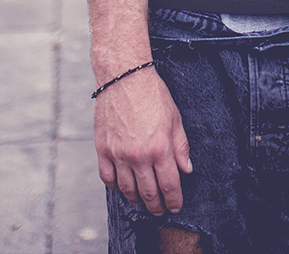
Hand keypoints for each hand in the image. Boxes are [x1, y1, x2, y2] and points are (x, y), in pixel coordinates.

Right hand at [95, 68, 192, 215]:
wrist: (124, 77)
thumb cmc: (152, 95)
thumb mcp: (175, 119)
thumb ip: (181, 147)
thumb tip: (186, 169)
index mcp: (160, 148)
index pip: (169, 186)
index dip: (174, 200)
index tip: (176, 206)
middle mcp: (138, 156)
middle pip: (148, 193)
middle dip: (156, 206)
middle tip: (160, 210)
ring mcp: (118, 154)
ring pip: (127, 190)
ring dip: (137, 200)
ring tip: (144, 201)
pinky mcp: (102, 149)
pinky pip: (107, 178)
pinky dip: (115, 186)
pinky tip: (123, 186)